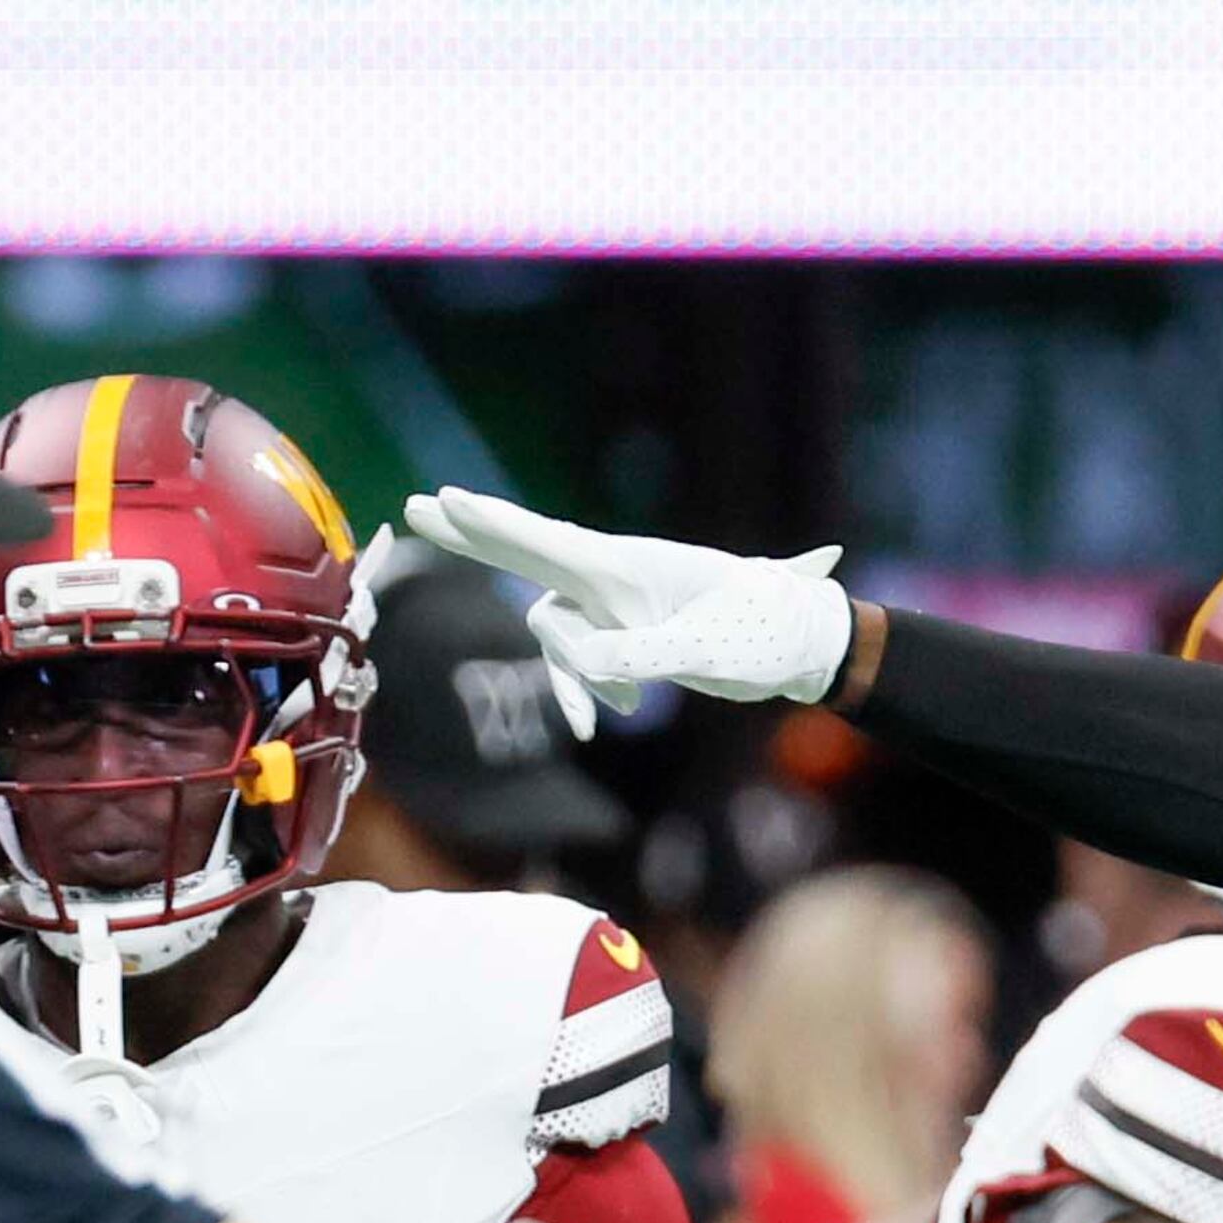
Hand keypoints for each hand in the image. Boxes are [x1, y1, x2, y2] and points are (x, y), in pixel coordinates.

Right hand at [400, 487, 849, 719]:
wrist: (806, 649)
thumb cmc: (765, 635)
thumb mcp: (700, 651)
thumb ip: (632, 655)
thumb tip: (573, 660)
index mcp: (629, 567)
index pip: (546, 541)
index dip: (491, 524)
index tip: (442, 500)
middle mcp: (616, 578)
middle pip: (528, 553)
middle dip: (475, 537)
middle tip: (417, 506)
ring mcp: (620, 606)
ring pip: (558, 631)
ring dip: (571, 677)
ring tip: (614, 714)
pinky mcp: (631, 634)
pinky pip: (583, 658)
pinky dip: (586, 689)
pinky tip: (608, 723)